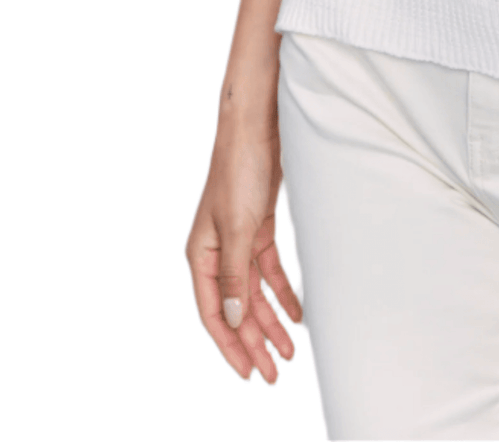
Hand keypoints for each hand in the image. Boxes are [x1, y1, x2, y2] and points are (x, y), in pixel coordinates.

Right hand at [186, 110, 302, 382]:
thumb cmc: (239, 168)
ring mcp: (237, 239)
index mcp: (201, 254)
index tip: (249, 373)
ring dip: (270, 321)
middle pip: (236, 308)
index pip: (215, 312)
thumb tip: (236, 319)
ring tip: (289, 351)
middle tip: (275, 372)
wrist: (257, 125)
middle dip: (254, 341)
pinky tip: (297, 312)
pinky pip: (269, 270)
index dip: (231, 346)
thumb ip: (236, 274)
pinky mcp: (257, 227)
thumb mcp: (237, 226)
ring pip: (254, 292)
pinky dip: (281, 291)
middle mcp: (217, 251)